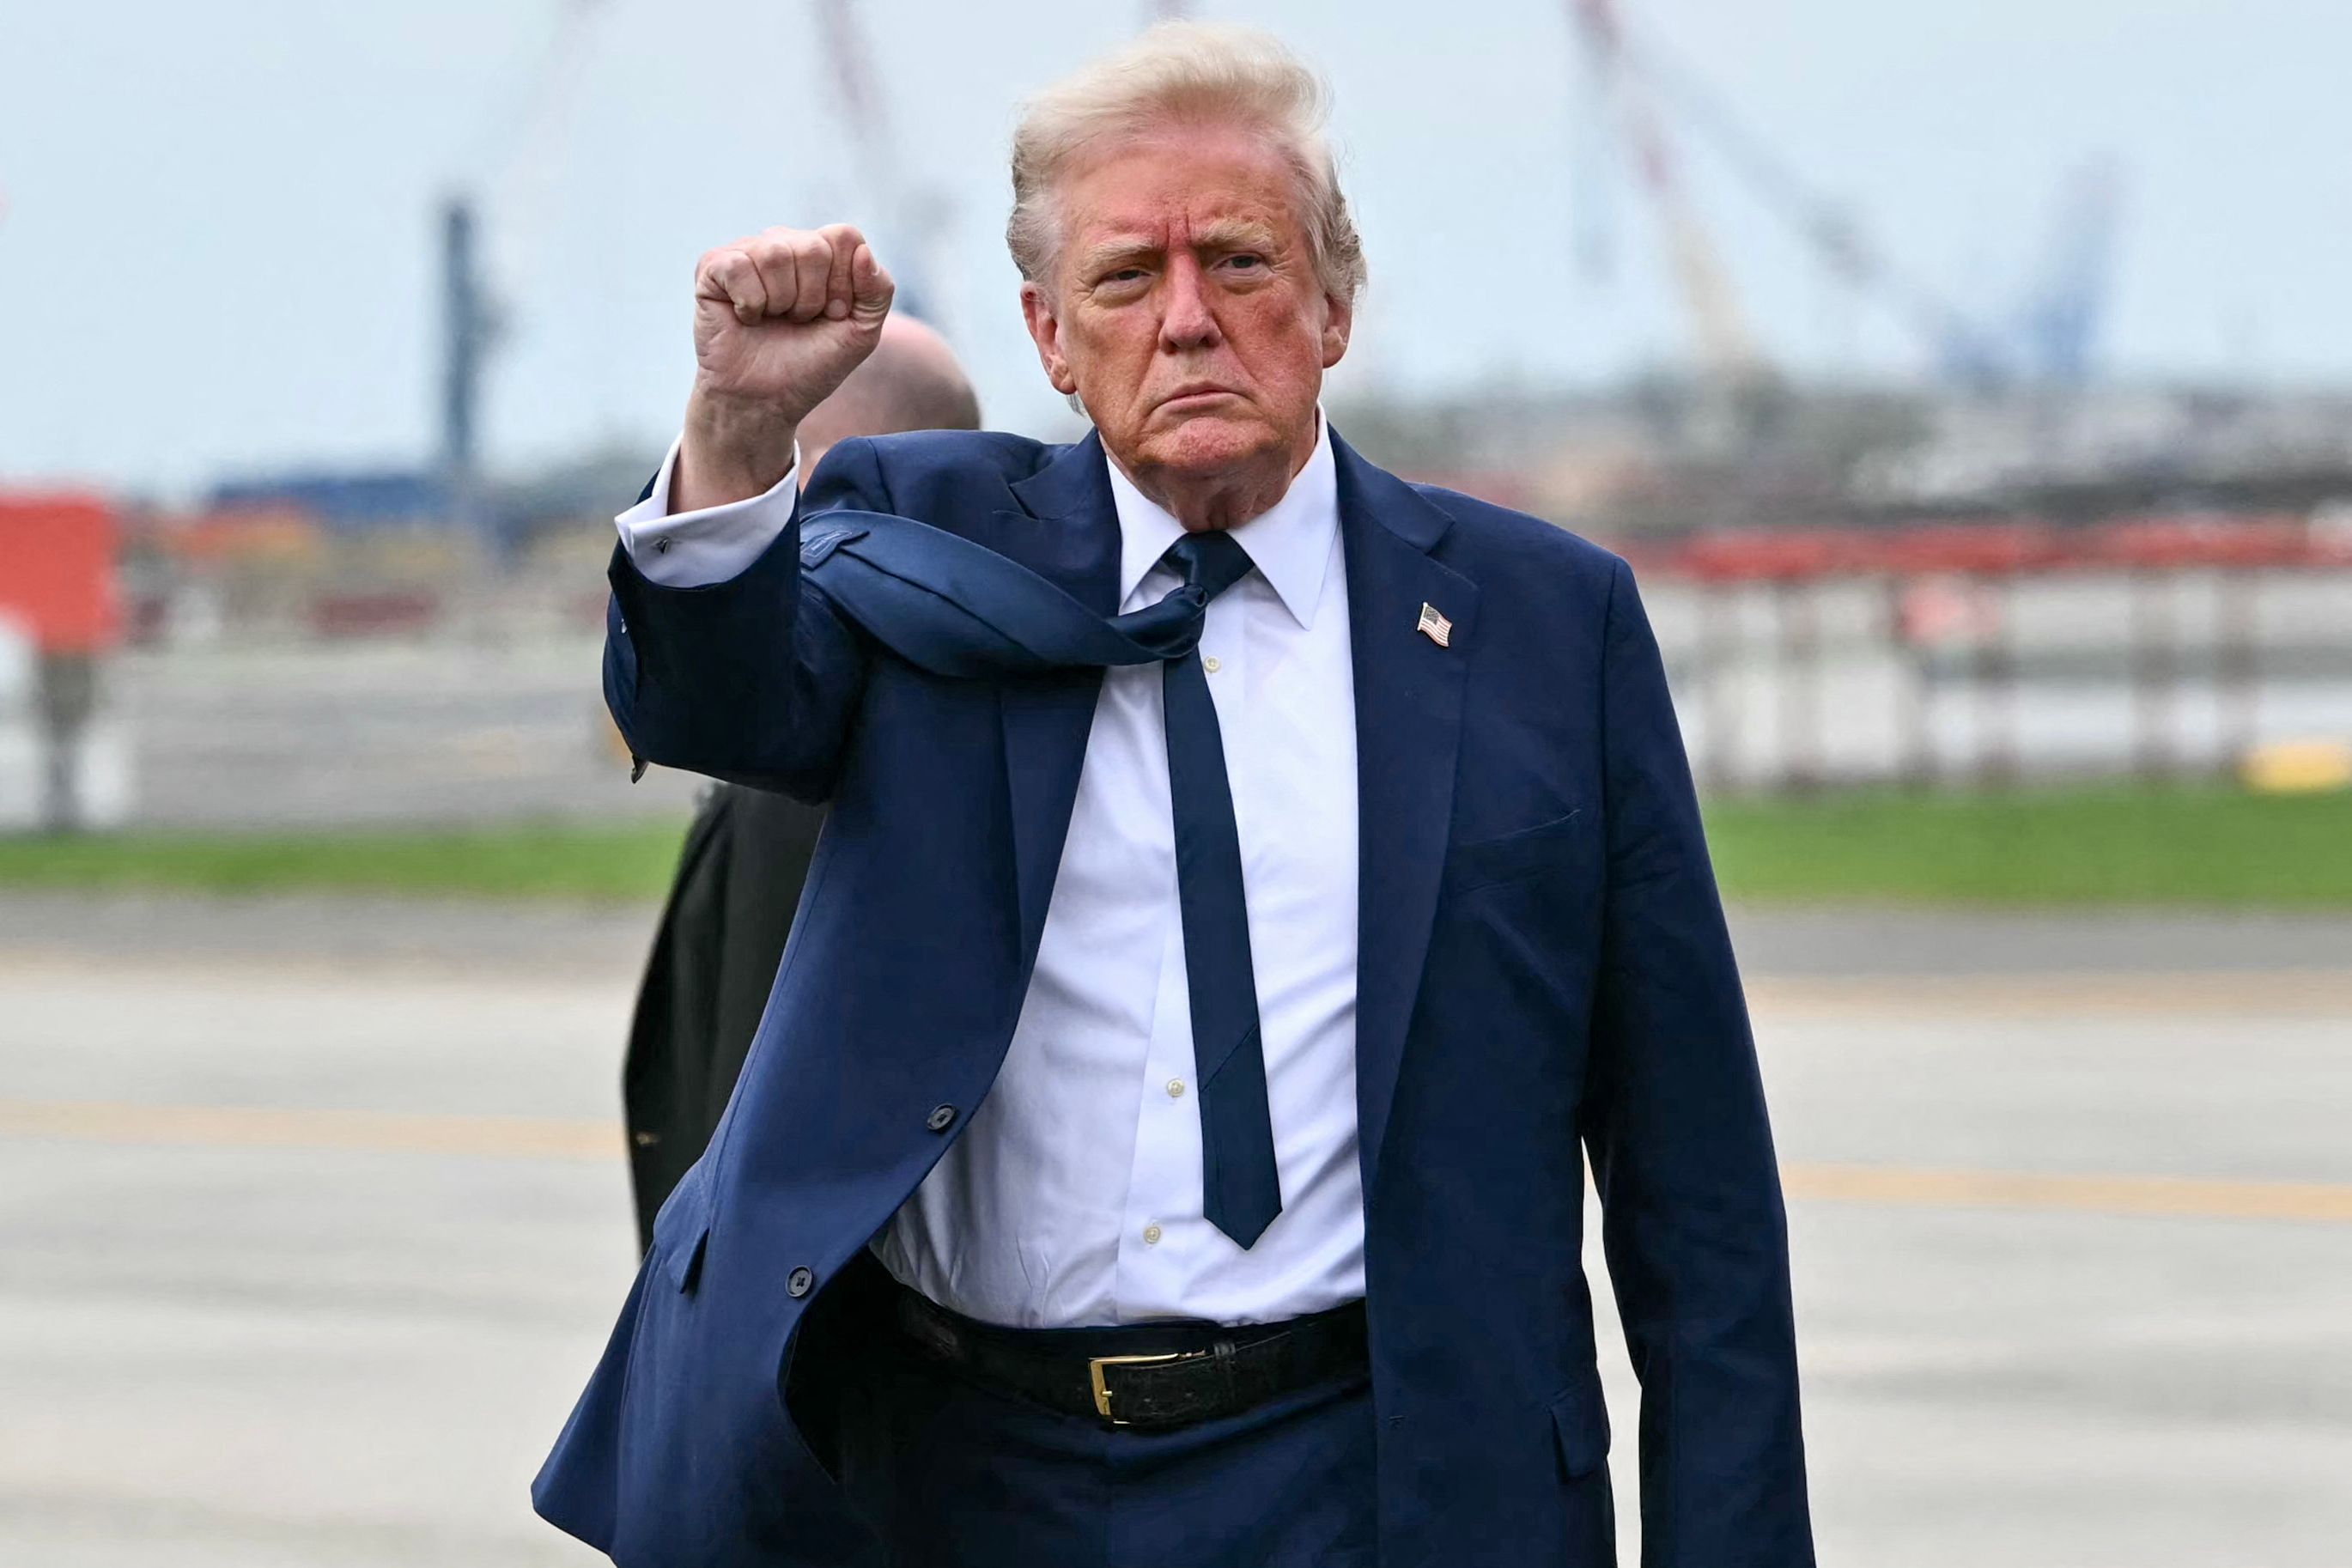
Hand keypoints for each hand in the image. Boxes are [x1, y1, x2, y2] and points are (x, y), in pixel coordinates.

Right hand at [676, 224, 894, 510]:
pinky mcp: (714, 267)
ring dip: (781, 302)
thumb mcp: (860, 333)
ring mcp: (748, 251)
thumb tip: (863, 251)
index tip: (832, 315)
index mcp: (821, 252)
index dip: (843, 284)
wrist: (765, 401)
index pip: (844, 238)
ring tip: (773, 320)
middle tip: (798, 321)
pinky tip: (746, 317)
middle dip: (812, 298)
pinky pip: (739, 268)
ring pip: (776, 254)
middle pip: (813, 247)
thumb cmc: (811, 364)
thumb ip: (877, 291)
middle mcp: (784, 242)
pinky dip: (750, 304)